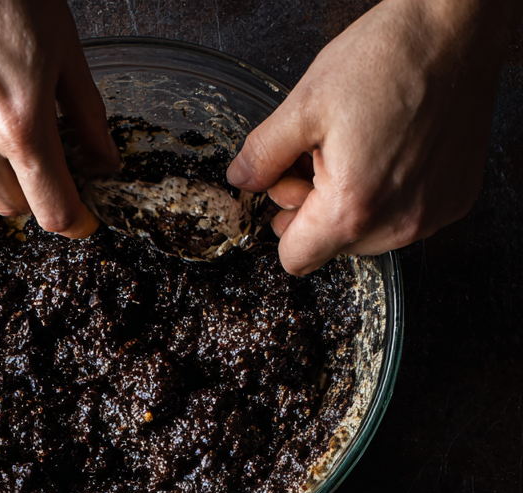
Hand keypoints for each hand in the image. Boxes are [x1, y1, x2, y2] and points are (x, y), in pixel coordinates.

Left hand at [227, 0, 520, 273]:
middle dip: (319, 210)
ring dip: (357, 203)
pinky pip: (407, 218)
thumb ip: (264, 154)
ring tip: (364, 147)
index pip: (295, 259)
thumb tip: (242, 179)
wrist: (455, 30)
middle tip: (327, 154)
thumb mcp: (305, 104)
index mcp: (351, 209)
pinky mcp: (453, 202)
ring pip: (369, 237)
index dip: (284, 223)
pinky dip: (394, 194)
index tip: (292, 184)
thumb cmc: (387, 58)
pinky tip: (396, 149)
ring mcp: (430, 218)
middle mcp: (396, 226)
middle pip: (333, 247)